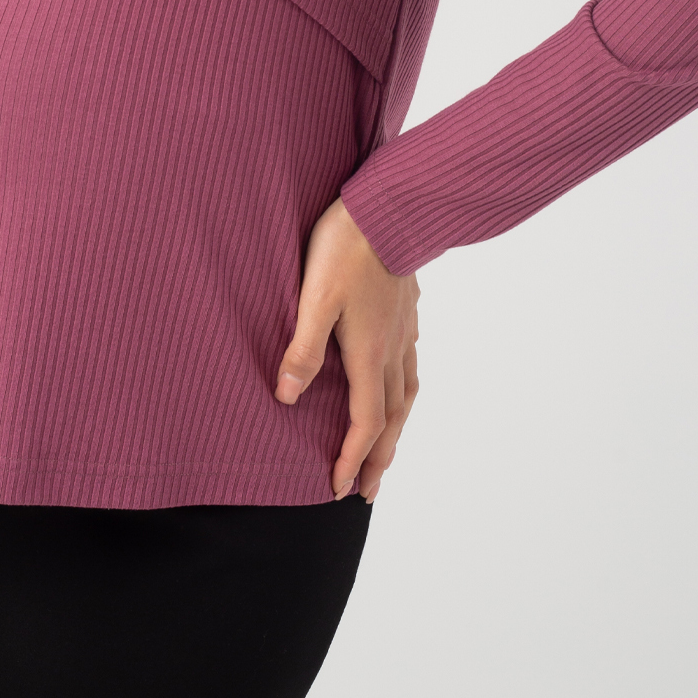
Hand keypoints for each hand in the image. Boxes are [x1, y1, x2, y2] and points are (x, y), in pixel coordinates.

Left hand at [276, 197, 419, 502]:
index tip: (339, 488)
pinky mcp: (407, 310)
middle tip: (368, 490)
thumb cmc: (346, 248)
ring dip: (396, 429)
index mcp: (370, 354)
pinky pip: (411, 364)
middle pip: (391, 419)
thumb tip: (286, 399)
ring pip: (406, 393)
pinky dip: (404, 390)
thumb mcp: (313, 298)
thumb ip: (302, 350)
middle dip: (379, 459)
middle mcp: (393, 349)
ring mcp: (404, 329)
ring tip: (387, 448)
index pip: (365, 423)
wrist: (388, 206)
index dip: (352, 458)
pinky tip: (397, 383)